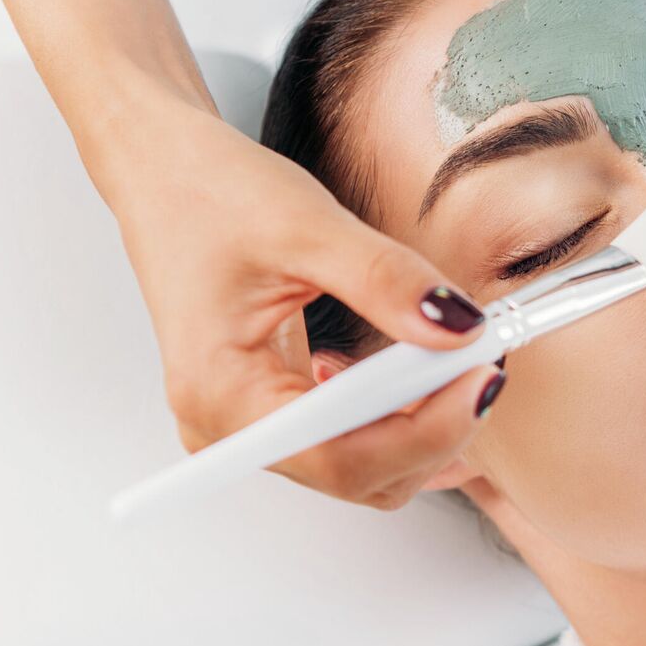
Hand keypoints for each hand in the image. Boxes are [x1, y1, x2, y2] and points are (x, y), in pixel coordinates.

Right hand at [95, 99, 502, 509]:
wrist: (165, 171)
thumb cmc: (207, 194)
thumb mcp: (308, 225)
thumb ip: (386, 280)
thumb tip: (457, 329)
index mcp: (220, 395)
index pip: (341, 457)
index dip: (425, 431)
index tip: (480, 377)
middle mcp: (228, 429)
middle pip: (360, 475)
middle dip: (433, 427)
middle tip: (480, 358)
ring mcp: (249, 426)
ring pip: (365, 466)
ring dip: (422, 421)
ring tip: (453, 354)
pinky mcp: (273, 409)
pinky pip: (352, 439)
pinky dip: (397, 411)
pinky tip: (414, 364)